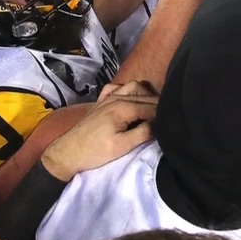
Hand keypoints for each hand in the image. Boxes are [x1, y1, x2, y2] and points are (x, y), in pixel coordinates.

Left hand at [41, 81, 157, 181]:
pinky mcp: (100, 102)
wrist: (69, 152)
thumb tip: (158, 125)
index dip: (163, 114)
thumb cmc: (95, 152)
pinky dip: (127, 90)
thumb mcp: (122, 147)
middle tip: (168, 117)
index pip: (151, 107)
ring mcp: (107, 98)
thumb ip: (143, 133)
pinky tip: (130, 99)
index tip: (172, 123)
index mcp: (123, 108)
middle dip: (158, 104)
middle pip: (145, 96)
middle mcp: (116, 98)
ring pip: (133, 87)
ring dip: (145, 94)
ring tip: (154, 108)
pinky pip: (116, 88)